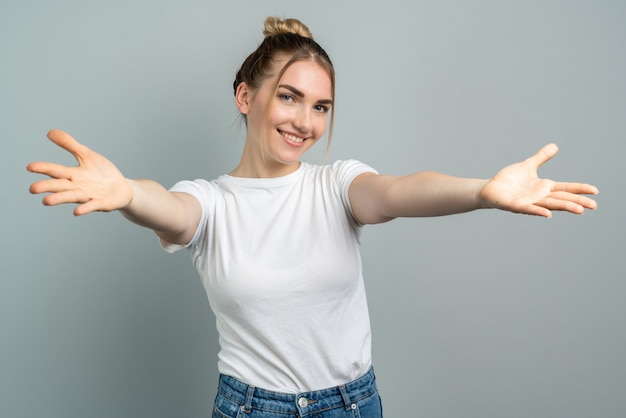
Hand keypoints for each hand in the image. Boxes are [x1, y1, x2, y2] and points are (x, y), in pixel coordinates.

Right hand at [28, 130, 132, 215]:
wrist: (121, 188)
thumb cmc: (101, 173)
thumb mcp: (86, 155)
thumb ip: (69, 145)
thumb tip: (50, 132)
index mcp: (73, 175)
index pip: (56, 170)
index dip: (44, 168)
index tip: (30, 167)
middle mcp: (77, 187)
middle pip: (60, 186)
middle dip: (47, 187)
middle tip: (32, 188)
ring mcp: (89, 196)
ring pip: (72, 197)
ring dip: (59, 199)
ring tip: (46, 201)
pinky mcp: (101, 203)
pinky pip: (92, 206)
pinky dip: (85, 208)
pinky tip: (76, 211)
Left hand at [479, 144, 597, 216]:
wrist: (490, 188)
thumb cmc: (509, 180)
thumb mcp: (528, 165)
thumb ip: (541, 158)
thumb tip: (555, 146)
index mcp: (544, 187)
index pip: (566, 188)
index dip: (579, 189)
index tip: (595, 191)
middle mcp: (539, 196)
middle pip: (562, 199)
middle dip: (577, 202)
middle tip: (594, 206)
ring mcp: (529, 202)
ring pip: (549, 205)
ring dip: (564, 207)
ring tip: (579, 210)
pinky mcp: (517, 206)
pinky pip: (529, 209)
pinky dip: (538, 211)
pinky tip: (548, 214)